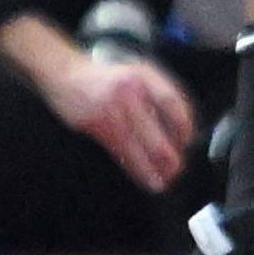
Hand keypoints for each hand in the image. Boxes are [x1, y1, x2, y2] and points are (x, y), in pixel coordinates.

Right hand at [23, 28, 197, 191]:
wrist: (64, 73)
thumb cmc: (104, 77)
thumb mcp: (135, 74)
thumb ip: (156, 94)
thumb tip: (177, 126)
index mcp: (145, 76)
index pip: (173, 102)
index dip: (184, 126)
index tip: (188, 141)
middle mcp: (131, 91)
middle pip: (158, 130)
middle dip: (170, 155)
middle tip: (177, 168)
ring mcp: (112, 109)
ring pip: (139, 146)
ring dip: (153, 167)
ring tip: (162, 181)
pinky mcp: (95, 124)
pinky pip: (120, 151)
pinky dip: (134, 167)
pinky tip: (143, 176)